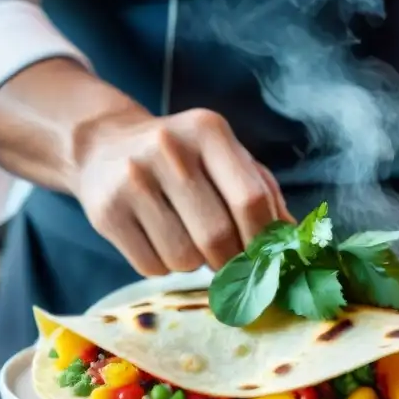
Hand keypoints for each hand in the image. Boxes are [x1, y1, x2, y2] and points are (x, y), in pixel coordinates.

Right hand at [72, 101, 291, 275]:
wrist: (103, 146)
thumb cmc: (182, 159)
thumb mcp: (224, 158)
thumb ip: (263, 193)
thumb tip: (295, 240)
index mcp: (208, 131)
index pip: (250, 200)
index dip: (263, 240)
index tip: (264, 256)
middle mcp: (168, 149)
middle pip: (218, 236)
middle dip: (229, 260)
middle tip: (226, 259)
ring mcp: (133, 180)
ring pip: (183, 258)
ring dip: (193, 264)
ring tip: (186, 240)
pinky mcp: (106, 212)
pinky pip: (151, 266)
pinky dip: (163, 267)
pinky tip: (157, 240)